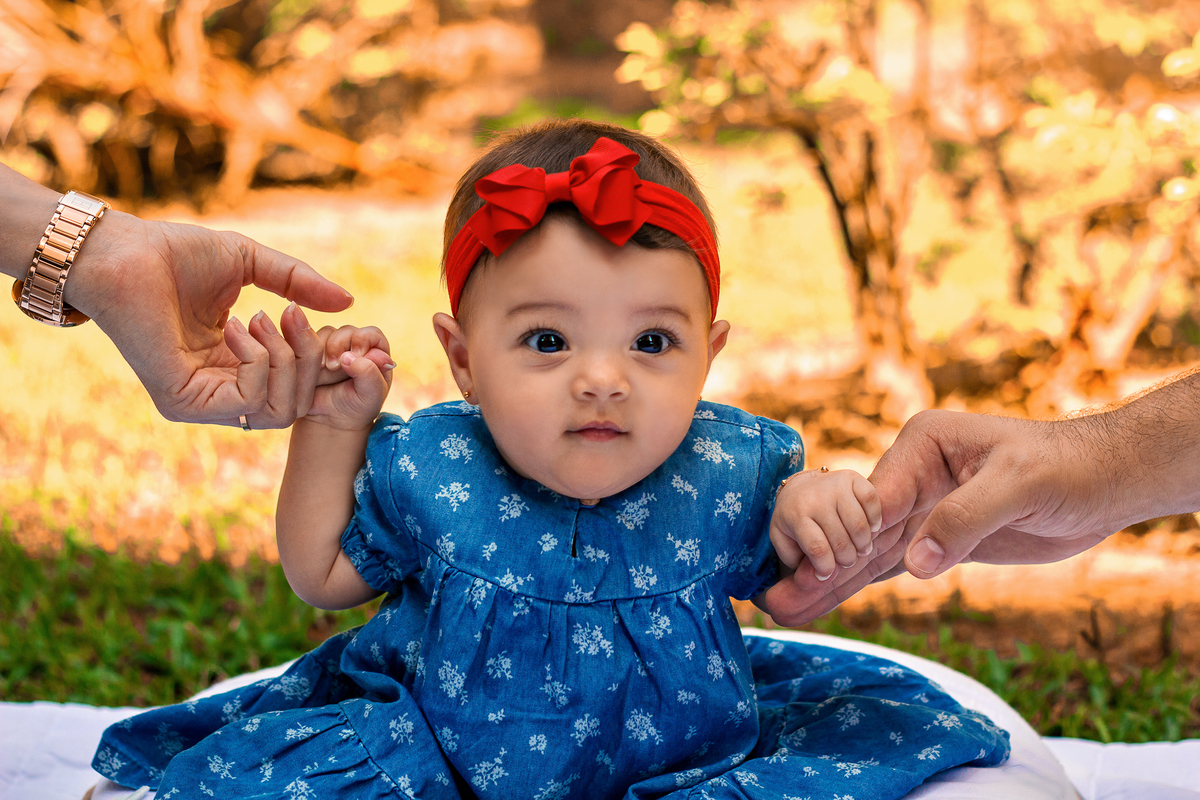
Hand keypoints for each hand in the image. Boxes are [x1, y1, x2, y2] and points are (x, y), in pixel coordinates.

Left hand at [64, 209, 355, 427]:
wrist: (122, 251)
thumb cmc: (177, 253)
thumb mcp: (253, 264)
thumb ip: (299, 285)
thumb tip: (349, 302)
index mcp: (236, 366)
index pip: (299, 386)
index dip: (326, 362)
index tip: (337, 327)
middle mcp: (220, 392)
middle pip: (298, 404)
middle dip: (312, 360)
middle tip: (295, 314)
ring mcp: (201, 402)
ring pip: (280, 409)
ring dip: (287, 358)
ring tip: (264, 315)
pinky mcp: (184, 403)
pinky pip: (250, 398)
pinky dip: (258, 359)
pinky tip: (237, 325)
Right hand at [302, 325, 393, 430]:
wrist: (329, 419)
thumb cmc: (356, 406)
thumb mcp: (371, 395)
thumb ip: (368, 373)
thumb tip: (349, 355)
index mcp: (376, 352)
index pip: (371, 334)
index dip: (362, 340)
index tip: (355, 355)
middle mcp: (354, 345)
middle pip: (346, 331)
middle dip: (338, 345)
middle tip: (333, 366)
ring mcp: (332, 346)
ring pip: (325, 334)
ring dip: (321, 349)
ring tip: (323, 370)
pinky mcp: (312, 350)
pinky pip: (306, 341)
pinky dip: (306, 351)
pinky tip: (309, 368)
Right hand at [758, 409, 1116, 625]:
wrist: (1106, 480)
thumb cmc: (1066, 468)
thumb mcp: (1017, 485)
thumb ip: (963, 520)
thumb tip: (914, 564)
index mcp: (923, 445)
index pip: (871, 496)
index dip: (840, 536)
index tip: (807, 570)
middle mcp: (913, 474)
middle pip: (855, 527)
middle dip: (817, 564)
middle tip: (772, 598)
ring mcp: (922, 508)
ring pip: (865, 551)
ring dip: (828, 582)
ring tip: (782, 607)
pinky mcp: (937, 539)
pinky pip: (890, 565)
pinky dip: (859, 586)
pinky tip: (825, 602)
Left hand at [766, 468, 881, 608]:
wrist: (800, 488)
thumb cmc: (794, 523)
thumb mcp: (785, 542)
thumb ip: (797, 563)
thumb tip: (821, 578)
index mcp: (795, 515)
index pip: (818, 549)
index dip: (826, 569)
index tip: (827, 574)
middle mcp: (815, 497)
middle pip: (841, 541)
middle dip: (846, 560)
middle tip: (846, 562)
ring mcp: (835, 485)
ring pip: (859, 525)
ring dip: (863, 545)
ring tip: (860, 550)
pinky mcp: (853, 477)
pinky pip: (872, 501)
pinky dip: (875, 520)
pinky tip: (871, 529)